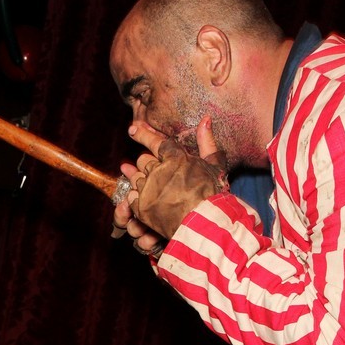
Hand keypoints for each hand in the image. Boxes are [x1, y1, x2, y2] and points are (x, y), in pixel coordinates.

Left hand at [113, 116, 228, 249]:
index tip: (133, 129)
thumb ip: (208, 142)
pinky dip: (134, 195)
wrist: (203, 224)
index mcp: (176, 158)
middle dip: (144, 161)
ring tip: (129, 172)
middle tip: (144, 163)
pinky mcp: (141, 206)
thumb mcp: (215, 166)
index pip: (156, 141)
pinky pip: (131, 196)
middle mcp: (158, 170)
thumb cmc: (212, 196)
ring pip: (134, 177)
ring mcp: (148, 188)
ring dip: (134, 175)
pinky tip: (139, 195)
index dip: (143, 134)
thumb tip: (205, 120)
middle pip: (143, 160)